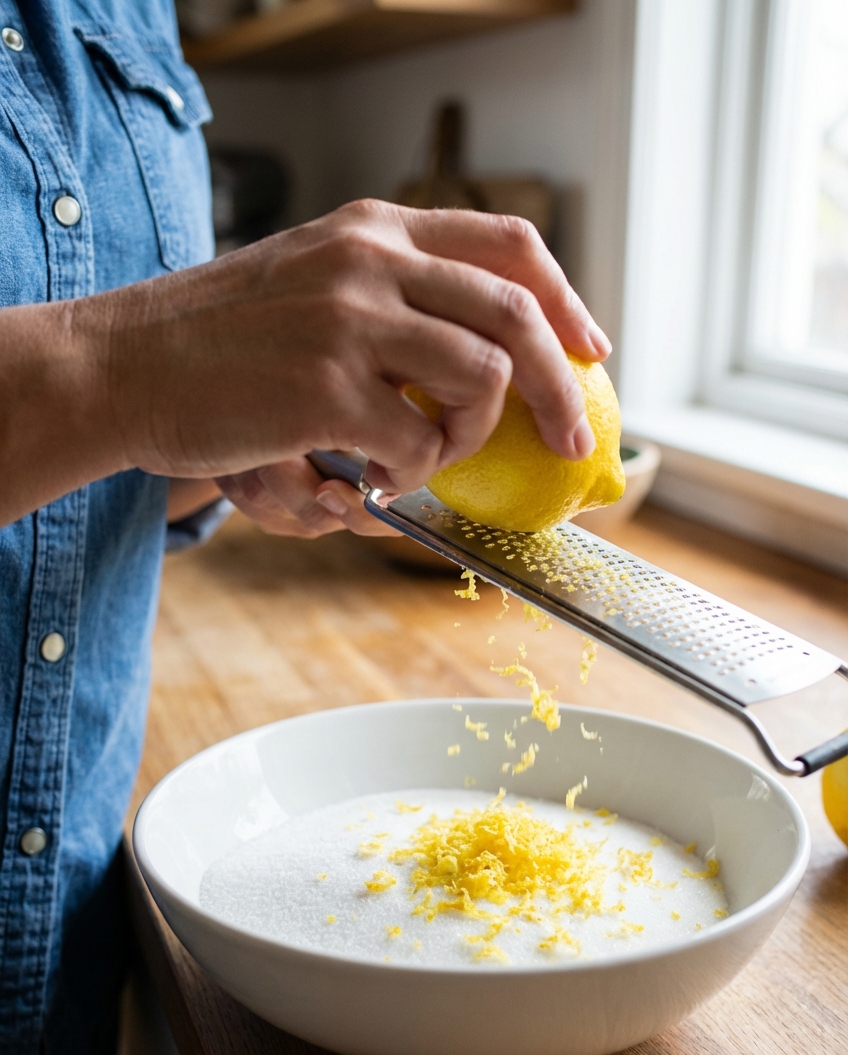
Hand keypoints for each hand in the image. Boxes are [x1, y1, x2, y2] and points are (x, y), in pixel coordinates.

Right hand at [1, 199, 610, 526]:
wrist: (122, 364)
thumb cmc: (219, 341)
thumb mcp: (311, 282)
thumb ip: (389, 300)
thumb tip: (477, 360)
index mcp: (374, 229)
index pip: (506, 243)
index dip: (563, 299)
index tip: (588, 348)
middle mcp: (371, 261)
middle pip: (516, 314)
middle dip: (561, 388)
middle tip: (567, 440)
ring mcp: (351, 320)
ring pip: (480, 380)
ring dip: (465, 439)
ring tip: (413, 459)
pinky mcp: (327, 387)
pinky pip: (418, 442)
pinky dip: (408, 475)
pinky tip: (364, 479)